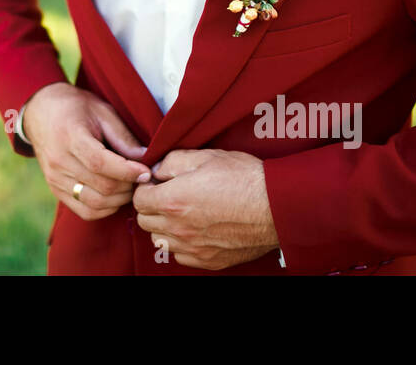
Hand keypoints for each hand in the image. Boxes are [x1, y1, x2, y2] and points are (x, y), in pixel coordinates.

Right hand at [22, 83, 151, 220]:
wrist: (41, 113)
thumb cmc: (76, 108)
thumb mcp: (102, 112)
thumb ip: (122, 136)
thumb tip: (146, 158)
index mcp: (70, 136)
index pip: (100, 163)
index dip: (127, 171)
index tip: (147, 172)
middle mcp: (59, 161)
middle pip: (101, 186)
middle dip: (128, 186)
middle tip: (142, 178)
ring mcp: (55, 179)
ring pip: (95, 203)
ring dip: (119, 200)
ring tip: (130, 186)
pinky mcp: (56, 190)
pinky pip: (85, 211)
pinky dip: (106, 209)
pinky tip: (115, 196)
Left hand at [133, 149, 278, 269]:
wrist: (276, 206)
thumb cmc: (243, 178)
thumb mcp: (205, 156)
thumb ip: (172, 162)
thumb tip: (158, 170)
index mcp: (173, 200)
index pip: (139, 199)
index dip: (146, 188)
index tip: (157, 184)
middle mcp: (178, 228)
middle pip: (145, 222)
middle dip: (152, 207)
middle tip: (168, 196)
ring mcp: (193, 247)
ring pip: (160, 241)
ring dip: (164, 227)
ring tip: (182, 213)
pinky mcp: (208, 260)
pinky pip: (181, 255)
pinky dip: (182, 244)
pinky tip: (196, 230)